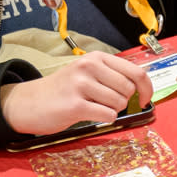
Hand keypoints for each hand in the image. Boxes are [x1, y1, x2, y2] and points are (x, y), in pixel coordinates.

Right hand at [0, 52, 154, 133]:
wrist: (29, 102)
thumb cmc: (64, 89)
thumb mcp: (87, 72)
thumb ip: (113, 75)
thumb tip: (143, 88)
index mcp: (96, 58)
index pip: (136, 71)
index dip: (147, 88)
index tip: (145, 99)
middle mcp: (89, 67)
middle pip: (129, 89)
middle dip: (124, 101)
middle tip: (107, 103)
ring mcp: (81, 85)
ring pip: (119, 103)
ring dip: (112, 110)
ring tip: (94, 107)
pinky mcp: (75, 105)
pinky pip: (108, 115)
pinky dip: (105, 119)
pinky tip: (89, 114)